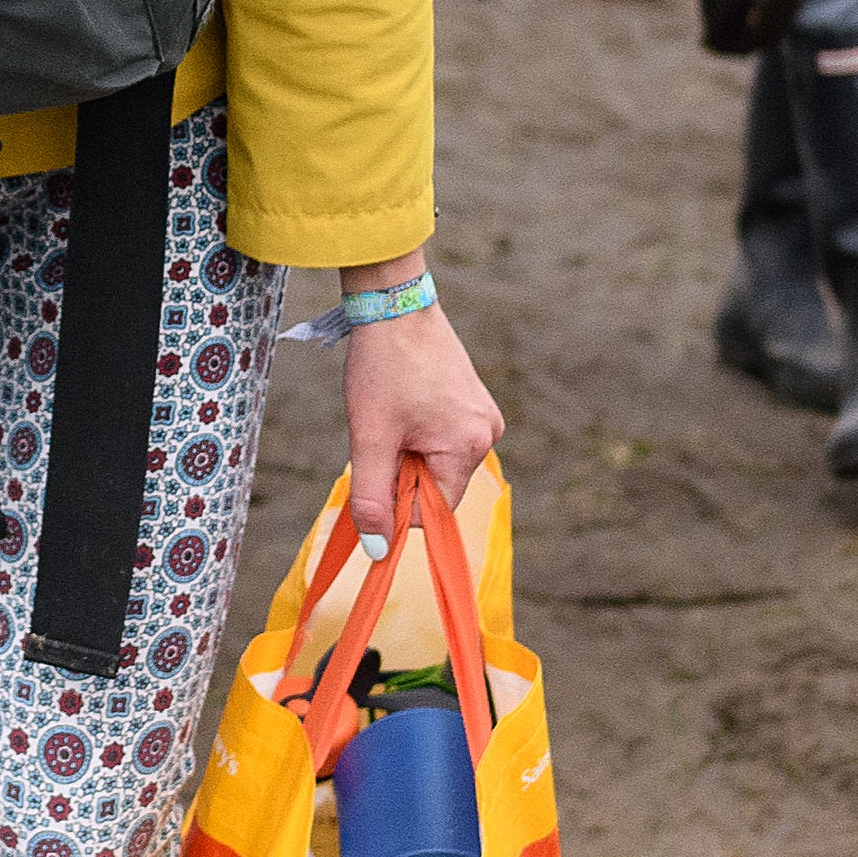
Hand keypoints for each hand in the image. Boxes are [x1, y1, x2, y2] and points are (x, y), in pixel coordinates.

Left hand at [334, 283, 501, 552]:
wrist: (394, 305)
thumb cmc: (382, 368)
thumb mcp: (369, 437)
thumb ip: (372, 497)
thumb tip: (378, 551)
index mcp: (469, 447)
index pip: (433, 510)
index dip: (396, 501)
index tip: (374, 467)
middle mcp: (487, 435)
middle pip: (436, 486)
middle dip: (401, 471)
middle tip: (381, 432)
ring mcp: (483, 418)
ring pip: (436, 463)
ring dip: (407, 452)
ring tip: (393, 413)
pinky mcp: (474, 404)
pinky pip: (443, 441)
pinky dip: (417, 435)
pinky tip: (404, 405)